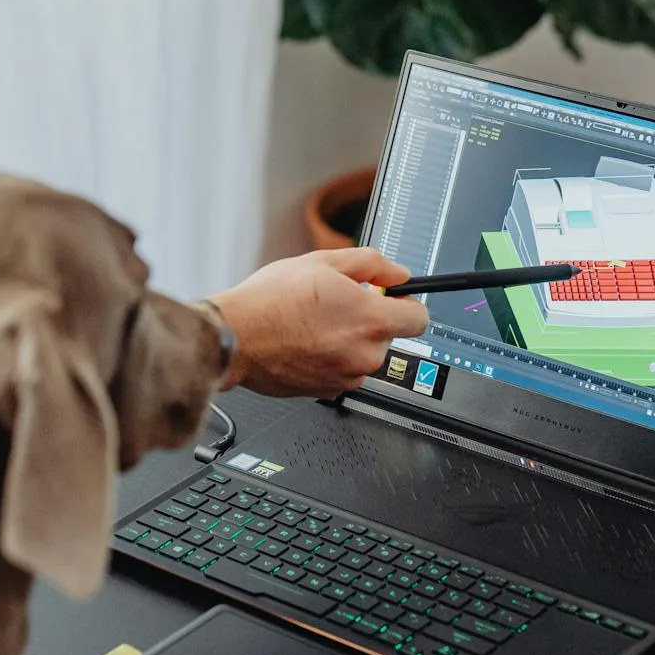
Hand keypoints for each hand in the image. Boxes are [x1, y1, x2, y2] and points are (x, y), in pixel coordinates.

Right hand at [209, 249, 429, 397]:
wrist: (234, 337)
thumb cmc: (270, 301)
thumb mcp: (323, 262)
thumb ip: (371, 264)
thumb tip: (395, 273)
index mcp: (371, 321)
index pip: (419, 319)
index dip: (406, 304)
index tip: (393, 298)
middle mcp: (365, 355)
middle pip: (387, 337)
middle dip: (368, 320)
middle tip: (335, 303)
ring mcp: (347, 377)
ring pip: (362, 355)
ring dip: (347, 341)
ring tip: (313, 323)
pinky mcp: (327, 392)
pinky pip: (342, 372)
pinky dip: (330, 359)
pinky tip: (304, 342)